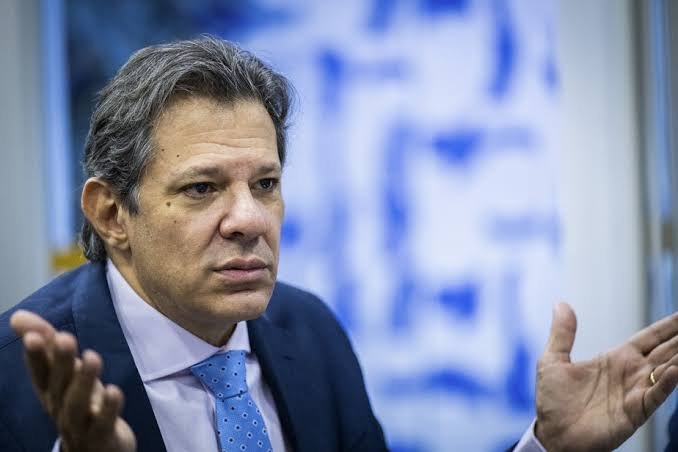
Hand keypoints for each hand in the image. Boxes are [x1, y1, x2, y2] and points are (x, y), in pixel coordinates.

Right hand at [10, 310, 135, 451]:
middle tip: (65, 337)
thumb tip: (19, 315)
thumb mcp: (64, 374)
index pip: (39, 371)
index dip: (36, 355)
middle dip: (59, 361)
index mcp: (50, 391)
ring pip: (78, 403)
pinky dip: (109, 407)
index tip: (33, 335)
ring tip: (92, 357)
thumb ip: (46, 344)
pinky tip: (114, 390)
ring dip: (84, 380)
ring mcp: (80, 424)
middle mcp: (60, 407)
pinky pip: (104, 422)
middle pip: (58, 384)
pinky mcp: (102, 436)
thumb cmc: (80, 404)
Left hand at [535, 303, 677, 451]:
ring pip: (666, 370)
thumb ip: (562, 333)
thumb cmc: (553, 401)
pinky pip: (654, 395)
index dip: (667, 327)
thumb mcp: (553, 360)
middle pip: (664, 351)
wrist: (553, 434)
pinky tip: (675, 371)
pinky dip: (666, 383)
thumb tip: (561, 303)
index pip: (648, 338)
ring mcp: (635, 392)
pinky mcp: (634, 411)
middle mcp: (631, 374)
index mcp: (615, 359)